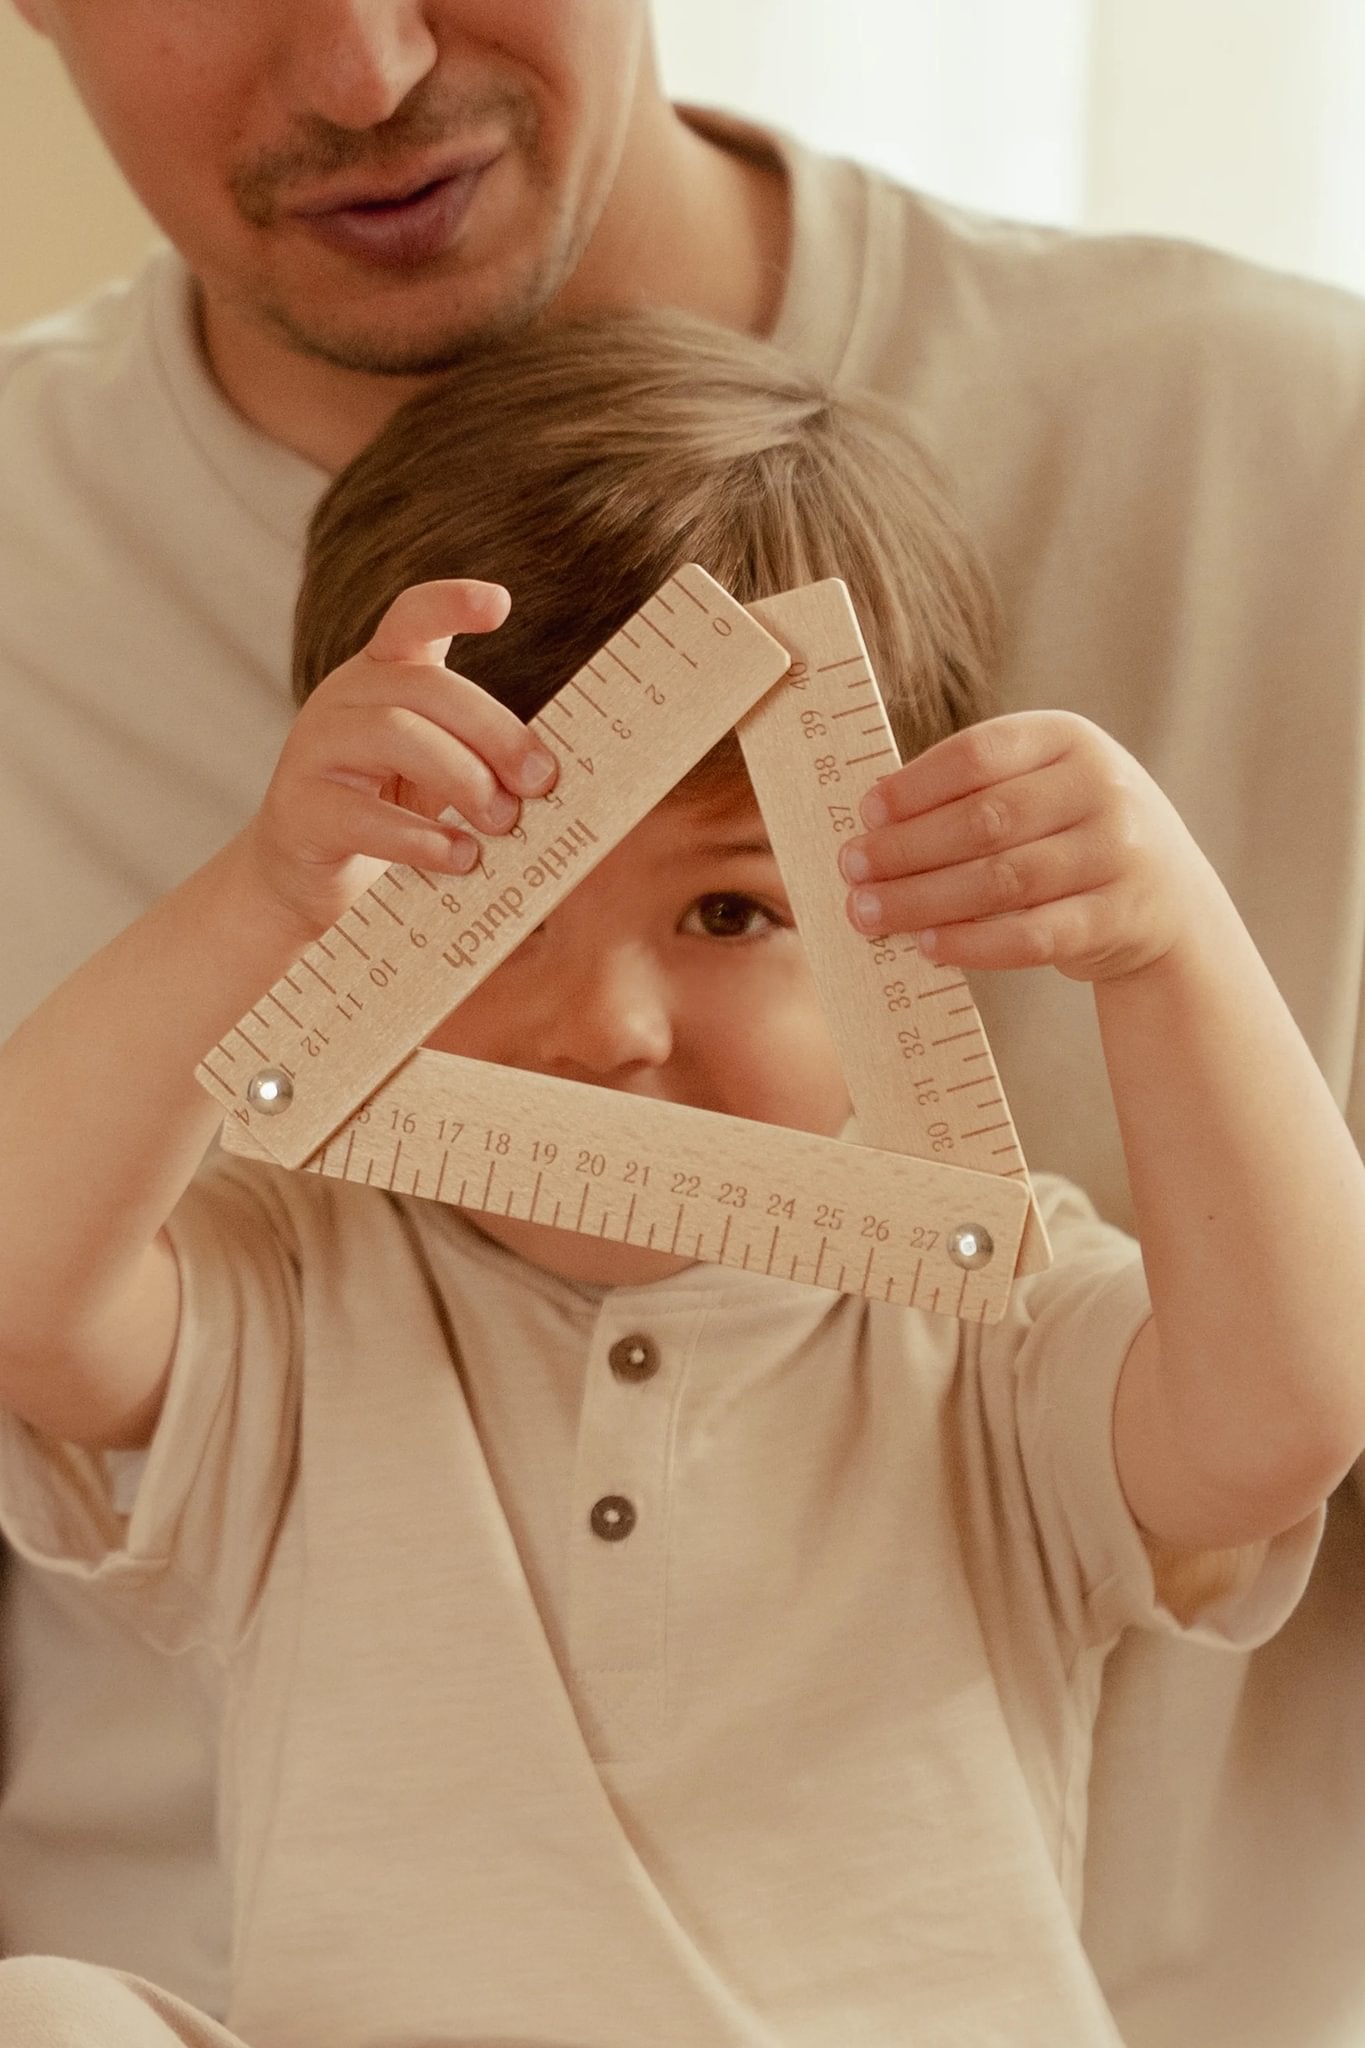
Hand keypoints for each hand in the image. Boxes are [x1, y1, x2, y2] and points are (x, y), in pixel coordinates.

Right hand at [243, 579, 557, 936]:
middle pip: (425, 687)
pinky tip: (462, 858)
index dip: (451, 603)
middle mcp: (345, 698)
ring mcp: (315, 749)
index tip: (499, 604)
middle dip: (494, 732)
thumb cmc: (390, 814)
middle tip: (540, 783)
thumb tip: (550, 774)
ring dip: (464, 778)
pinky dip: (422, 839)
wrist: (310, 880)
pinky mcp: (301, 810)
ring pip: (395, 735)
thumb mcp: (438, 770)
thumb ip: (483, 755)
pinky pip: (364, 816)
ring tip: (503, 823)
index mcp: (383, 675)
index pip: (411, 619)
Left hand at [838, 710, 1214, 981]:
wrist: (1170, 901)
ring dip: (923, 900)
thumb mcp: (1044, 788)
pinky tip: (928, 946)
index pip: (978, 754)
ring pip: (1002, 880)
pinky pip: (1033, 936)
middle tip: (851, 871)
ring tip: (869, 913)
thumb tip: (873, 823)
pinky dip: (973, 943)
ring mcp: (1116, 853)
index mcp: (1069, 739)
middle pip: (983, 820)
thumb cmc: (1072, 837)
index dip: (914, 787)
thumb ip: (976, 790)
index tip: (865, 815)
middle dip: (905, 849)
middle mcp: (1101, 787)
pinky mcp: (1118, 917)